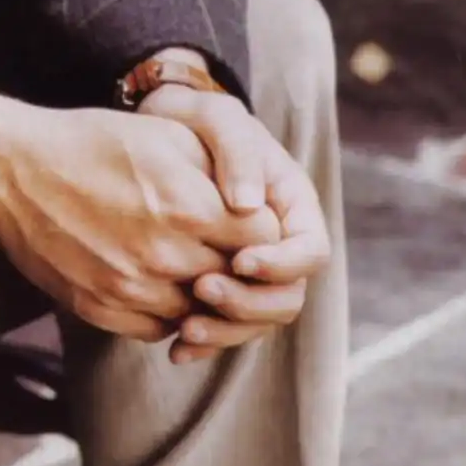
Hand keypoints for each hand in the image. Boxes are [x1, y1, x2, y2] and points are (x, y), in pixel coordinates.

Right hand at [0, 89, 282, 343]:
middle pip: (236, 281)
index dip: (264, 233)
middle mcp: (164, 255)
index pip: (266, 242)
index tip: (248, 222)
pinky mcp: (101, 310)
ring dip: (202, 293)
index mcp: (188, 206)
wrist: (12, 171)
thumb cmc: (92, 142)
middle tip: (223, 245)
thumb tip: (260, 204)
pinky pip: (158, 329)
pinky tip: (155, 280)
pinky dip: (167, 312)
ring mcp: (131, 289)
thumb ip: (222, 171)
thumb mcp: (166, 136)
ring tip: (186, 261)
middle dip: (237, 264)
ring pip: (200, 312)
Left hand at [136, 76, 330, 363]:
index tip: (240, 260)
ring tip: (185, 327)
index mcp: (292, 207)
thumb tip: (251, 206)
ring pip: (257, 320)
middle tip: (203, 290)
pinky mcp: (220, 285)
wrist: (155, 133)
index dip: (282, 265)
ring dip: (227, 331)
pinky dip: (205, 340)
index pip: (310, 251)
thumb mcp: (218, 118)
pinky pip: (225, 325)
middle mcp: (278, 244)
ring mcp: (250, 270)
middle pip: (287, 296)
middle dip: (250, 303)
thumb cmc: (194, 118)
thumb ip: (238, 153)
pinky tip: (175, 347)